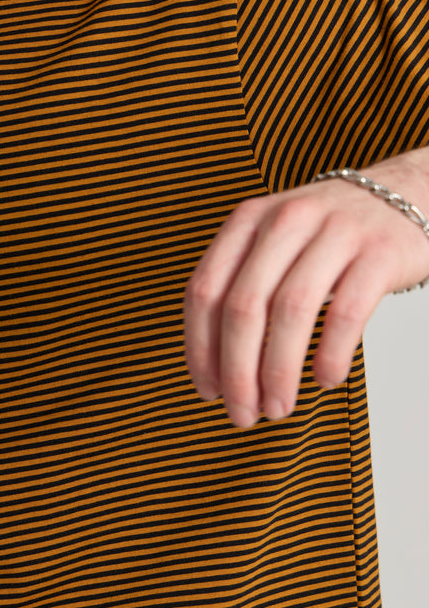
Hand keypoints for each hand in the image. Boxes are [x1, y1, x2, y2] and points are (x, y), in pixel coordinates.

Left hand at [183, 149, 428, 427]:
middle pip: (243, 306)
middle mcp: (286, 221)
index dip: (199, 349)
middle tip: (243, 414)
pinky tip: (325, 380)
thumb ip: (241, 286)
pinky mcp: (379, 252)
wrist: (408, 193)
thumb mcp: (275, 242)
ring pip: (291, 312)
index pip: (205, 290)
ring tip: (279, 407)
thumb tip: (215, 368)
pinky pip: (347, 314)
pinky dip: (331, 355)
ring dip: (279, 372)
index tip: (208, 390)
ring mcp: (335, 233)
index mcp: (248, 220)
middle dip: (237, 372)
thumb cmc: (329, 235)